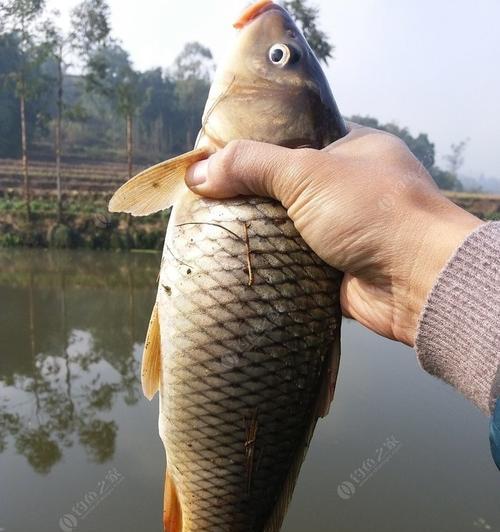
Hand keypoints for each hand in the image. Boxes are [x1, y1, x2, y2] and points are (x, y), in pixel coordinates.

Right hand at [185, 124, 482, 345]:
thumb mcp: (308, 173)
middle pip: (283, 183)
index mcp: (350, 148)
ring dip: (255, 229)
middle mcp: (346, 186)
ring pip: (284, 223)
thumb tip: (197, 174)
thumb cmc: (372, 210)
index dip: (253, 144)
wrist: (417, 282)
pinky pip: (289, 258)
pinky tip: (234, 256)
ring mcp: (340, 227)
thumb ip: (251, 165)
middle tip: (207, 195)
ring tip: (210, 226)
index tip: (215, 155)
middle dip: (248, 192)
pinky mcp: (331, 264)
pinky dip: (267, 259)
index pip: (291, 137)